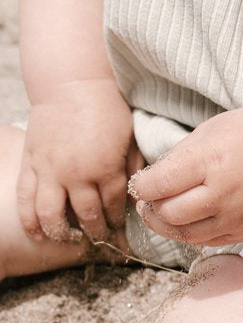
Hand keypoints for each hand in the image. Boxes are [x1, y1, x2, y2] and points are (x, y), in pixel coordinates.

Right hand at [17, 78, 143, 243]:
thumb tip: (137, 193)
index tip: (119, 229)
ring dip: (61, 233)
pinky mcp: (30, 164)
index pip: (112, 206)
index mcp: (105, 168)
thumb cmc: (106, 107)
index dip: (116, 221)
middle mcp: (76, 174)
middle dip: (95, 232)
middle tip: (100, 239)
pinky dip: (30, 221)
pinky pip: (26, 200)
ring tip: (70, 239)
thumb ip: (133, 167)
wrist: (72, 83)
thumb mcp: (130, 137)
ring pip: (50, 215)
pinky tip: (37, 234)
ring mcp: (49, 171)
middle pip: (86, 216)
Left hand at [128, 105, 242, 246]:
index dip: (143, 187)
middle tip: (149, 199)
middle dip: (151, 208)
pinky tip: (188, 218)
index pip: (159, 185)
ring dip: (167, 225)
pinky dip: (190, 232)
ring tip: (163, 211)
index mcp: (211, 160)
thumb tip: (149, 185)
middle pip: (168, 214)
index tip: (143, 182)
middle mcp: (224, 193)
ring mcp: (237, 216)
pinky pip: (206, 241)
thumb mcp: (209, 132)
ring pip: (185, 234)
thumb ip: (177, 159)